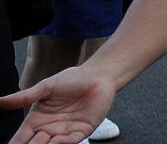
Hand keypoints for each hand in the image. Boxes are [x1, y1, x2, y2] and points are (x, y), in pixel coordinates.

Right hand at [0, 66, 115, 143]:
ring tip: (42, 142)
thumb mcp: (46, 87)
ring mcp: (65, 132)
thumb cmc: (71, 80)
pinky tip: (58, 141)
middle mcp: (50, 129)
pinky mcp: (82, 131)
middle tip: (31, 143)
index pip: (21, 138)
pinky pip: (71, 142)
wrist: (98, 76)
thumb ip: (24, 97)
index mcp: (37, 120)